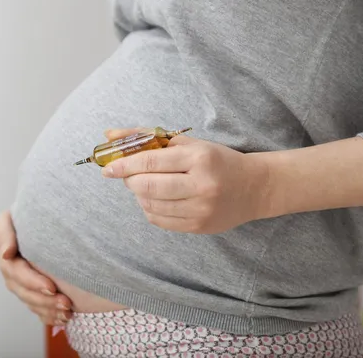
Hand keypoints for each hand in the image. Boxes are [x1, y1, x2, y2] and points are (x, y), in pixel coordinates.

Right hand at [0, 211, 72, 325]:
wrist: (47, 210)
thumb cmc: (36, 206)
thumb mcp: (17, 211)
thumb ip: (7, 230)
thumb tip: (6, 254)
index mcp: (3, 240)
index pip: (12, 267)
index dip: (31, 280)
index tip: (51, 286)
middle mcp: (7, 261)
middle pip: (21, 287)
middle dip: (43, 298)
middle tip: (65, 301)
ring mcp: (17, 275)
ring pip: (29, 299)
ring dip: (47, 308)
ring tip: (67, 311)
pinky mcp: (29, 285)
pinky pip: (35, 306)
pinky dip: (48, 315)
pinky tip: (63, 319)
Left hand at [101, 129, 271, 233]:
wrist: (254, 188)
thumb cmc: (218, 161)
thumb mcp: (189, 143)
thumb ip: (149, 137)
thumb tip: (110, 135)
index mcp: (199, 157)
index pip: (151, 161)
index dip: (124, 165)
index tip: (108, 166)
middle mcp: (201, 184)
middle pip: (147, 186)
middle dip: (129, 181)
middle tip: (127, 177)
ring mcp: (201, 209)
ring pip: (151, 205)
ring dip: (139, 195)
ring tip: (146, 186)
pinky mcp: (199, 227)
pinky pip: (160, 220)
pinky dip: (150, 209)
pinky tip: (157, 199)